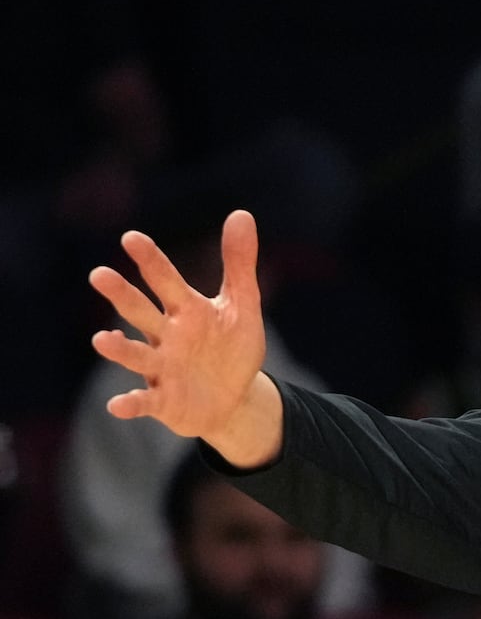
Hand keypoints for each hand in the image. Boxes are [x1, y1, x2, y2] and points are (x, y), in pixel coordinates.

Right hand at [88, 209, 283, 466]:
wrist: (235, 399)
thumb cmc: (232, 348)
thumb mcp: (242, 305)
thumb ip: (238, 263)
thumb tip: (242, 213)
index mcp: (185, 310)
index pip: (166, 281)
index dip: (151, 260)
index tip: (132, 238)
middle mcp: (167, 336)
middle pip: (141, 312)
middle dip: (123, 295)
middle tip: (99, 274)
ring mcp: (162, 368)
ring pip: (136, 355)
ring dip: (119, 349)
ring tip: (102, 339)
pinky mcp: (164, 401)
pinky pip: (144, 402)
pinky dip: (131, 403)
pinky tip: (118, 404)